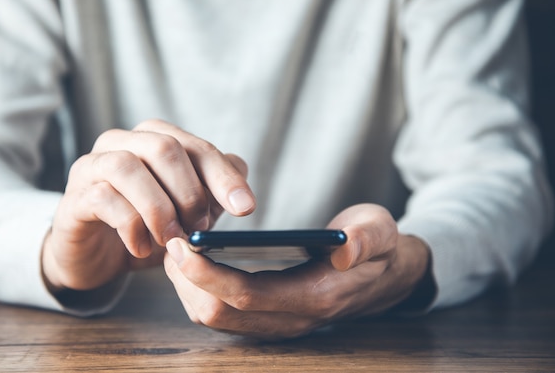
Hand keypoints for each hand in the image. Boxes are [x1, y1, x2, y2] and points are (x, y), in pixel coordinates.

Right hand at [42, 119, 255, 291]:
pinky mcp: (74, 197)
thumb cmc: (146, 227)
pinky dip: (130, 226)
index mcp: (153, 139)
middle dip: (189, 191)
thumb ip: (212, 192)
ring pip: (127, 167)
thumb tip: (240, 178)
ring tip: (171, 240)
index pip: (197, 147)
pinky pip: (102, 199)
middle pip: (163, 147)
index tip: (246, 208)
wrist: (97, 257)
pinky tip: (141, 247)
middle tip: (198, 228)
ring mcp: (92, 167)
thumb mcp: (186, 212)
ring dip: (158, 208)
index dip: (223, 176)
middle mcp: (121, 142)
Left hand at [164, 204, 429, 338]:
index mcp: (315, 296)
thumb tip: (346, 252)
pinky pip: (221, 314)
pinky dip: (199, 290)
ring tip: (175, 250)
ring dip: (187, 287)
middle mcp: (291, 319)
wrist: (386, 275)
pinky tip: (193, 262)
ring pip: (214, 318)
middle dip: (186, 281)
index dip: (209, 274)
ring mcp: (278, 322)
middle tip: (169, 241)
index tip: (181, 245)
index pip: (248, 295)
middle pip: (220, 314)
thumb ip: (368, 239)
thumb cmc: (377, 247)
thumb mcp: (381, 231)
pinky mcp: (268, 317)